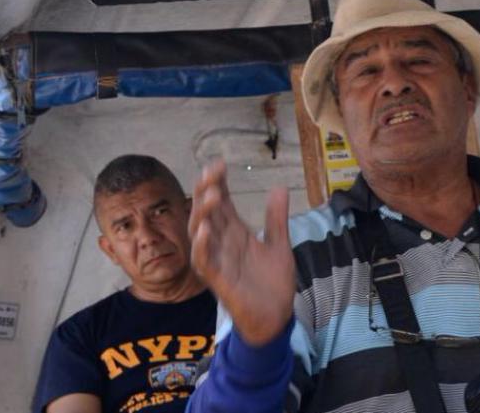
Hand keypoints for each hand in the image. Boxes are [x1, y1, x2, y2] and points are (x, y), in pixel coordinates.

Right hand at [190, 160, 295, 345]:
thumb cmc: (273, 282)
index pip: (221, 203)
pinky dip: (202, 247)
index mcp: (234, 232)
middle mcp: (221, 243)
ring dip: (203, 214)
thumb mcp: (279, 245)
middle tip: (211, 173)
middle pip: (207, 212)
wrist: (276, 317)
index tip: (219, 164)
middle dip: (206, 192)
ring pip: (200, 233)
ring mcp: (217, 260)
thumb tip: (279, 187)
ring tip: (213, 195)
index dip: (218, 183)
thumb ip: (276, 218)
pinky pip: (204, 262)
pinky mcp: (218, 280)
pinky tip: (205, 230)